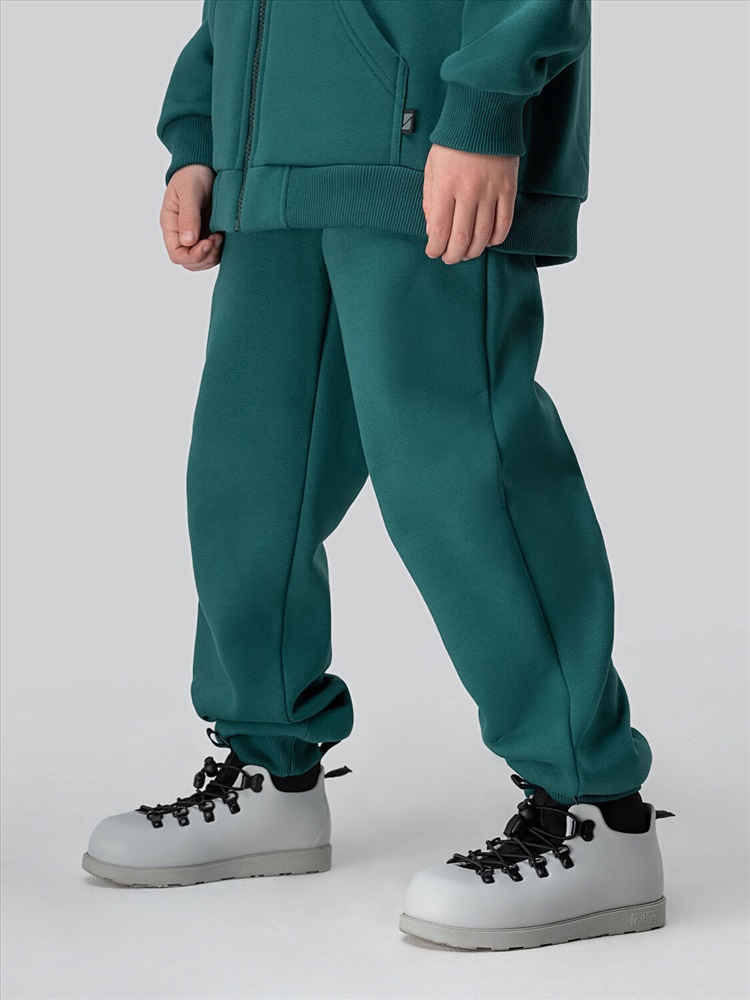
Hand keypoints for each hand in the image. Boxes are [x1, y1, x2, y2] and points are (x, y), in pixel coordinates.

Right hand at [159, 164, 223, 270]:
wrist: (205, 165)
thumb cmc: (193, 174)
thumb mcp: (189, 192)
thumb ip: (188, 216)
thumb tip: (188, 242)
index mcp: (171, 225)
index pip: (176, 254)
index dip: (192, 256)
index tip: (208, 243)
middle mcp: (181, 234)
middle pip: (189, 262)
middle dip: (205, 257)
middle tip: (217, 239)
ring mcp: (196, 236)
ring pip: (202, 261)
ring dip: (213, 255)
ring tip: (221, 236)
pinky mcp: (209, 235)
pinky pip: (213, 253)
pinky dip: (220, 251)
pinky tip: (224, 236)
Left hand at [422, 144, 518, 263]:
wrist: (483, 115)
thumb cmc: (454, 142)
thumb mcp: (432, 167)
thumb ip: (429, 199)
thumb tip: (432, 229)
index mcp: (445, 186)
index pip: (439, 229)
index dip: (435, 248)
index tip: (433, 252)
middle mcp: (468, 192)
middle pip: (461, 238)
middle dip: (453, 255)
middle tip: (450, 258)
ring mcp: (490, 191)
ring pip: (483, 235)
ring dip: (473, 250)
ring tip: (467, 253)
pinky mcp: (508, 189)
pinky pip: (504, 222)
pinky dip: (496, 238)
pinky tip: (488, 241)